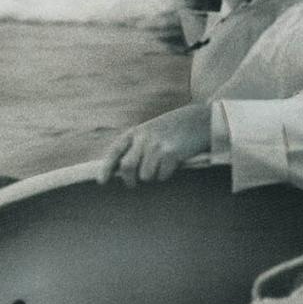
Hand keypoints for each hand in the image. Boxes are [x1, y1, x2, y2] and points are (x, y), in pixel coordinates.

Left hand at [97, 103, 212, 187]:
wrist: (201, 119)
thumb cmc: (176, 127)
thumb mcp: (152, 130)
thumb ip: (138, 145)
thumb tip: (124, 170)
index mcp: (136, 132)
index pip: (115, 151)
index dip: (106, 168)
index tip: (102, 182)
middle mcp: (144, 138)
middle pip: (127, 168)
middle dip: (129, 180)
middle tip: (133, 184)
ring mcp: (157, 146)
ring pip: (145, 175)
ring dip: (153, 176)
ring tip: (162, 165)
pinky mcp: (171, 154)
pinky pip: (162, 175)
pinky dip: (166, 174)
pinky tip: (174, 163)